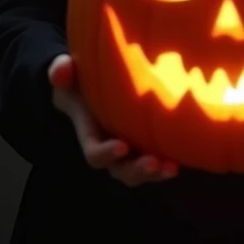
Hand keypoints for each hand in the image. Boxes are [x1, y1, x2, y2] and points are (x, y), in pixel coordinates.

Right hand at [48, 54, 177, 185]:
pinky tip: (183, 158)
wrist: (91, 84)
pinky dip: (167, 163)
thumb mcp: (65, 71)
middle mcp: (108, 147)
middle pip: (120, 171)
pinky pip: (155, 161)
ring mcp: (127, 149)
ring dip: (155, 173)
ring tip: (171, 167)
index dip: (106, 153)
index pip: (95, 153)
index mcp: (90, 133)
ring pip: (138, 172)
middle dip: (136, 170)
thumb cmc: (77, 78)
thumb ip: (61, 70)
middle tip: (152, 163)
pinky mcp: (144, 144)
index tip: (122, 146)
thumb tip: (62, 70)